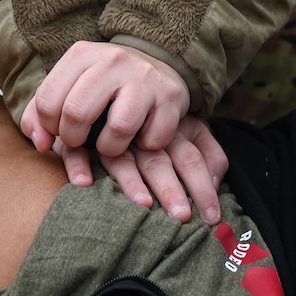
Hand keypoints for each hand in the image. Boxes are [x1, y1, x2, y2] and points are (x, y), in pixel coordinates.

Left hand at [25, 41, 222, 216]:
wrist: (156, 64)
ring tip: (110, 143)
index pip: (47, 101)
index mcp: (81, 54)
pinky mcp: (171, 96)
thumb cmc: (102, 87)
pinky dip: (144, 146)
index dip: (48, 128)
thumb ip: (40, 116)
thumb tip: (40, 144)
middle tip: (82, 141)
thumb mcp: (68, 88)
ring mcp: (144, 77)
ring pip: (118, 128)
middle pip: (77, 112)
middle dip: (74, 140)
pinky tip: (141, 135)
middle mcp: (113, 59)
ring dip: (110, 149)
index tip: (59, 132)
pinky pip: (152, 139)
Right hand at [55, 116, 228, 223]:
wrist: (112, 79)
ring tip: (143, 205)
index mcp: (171, 128)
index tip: (212, 215)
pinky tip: (84, 183)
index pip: (189, 157)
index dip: (202, 185)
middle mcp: (142, 132)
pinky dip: (79, 164)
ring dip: (131, 182)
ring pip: (121, 157)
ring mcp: (110, 132)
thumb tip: (219, 178)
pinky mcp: (81, 134)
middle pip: (157, 160)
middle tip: (181, 216)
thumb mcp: (189, 129)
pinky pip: (76, 148)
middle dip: (170, 189)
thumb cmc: (158, 118)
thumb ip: (210, 152)